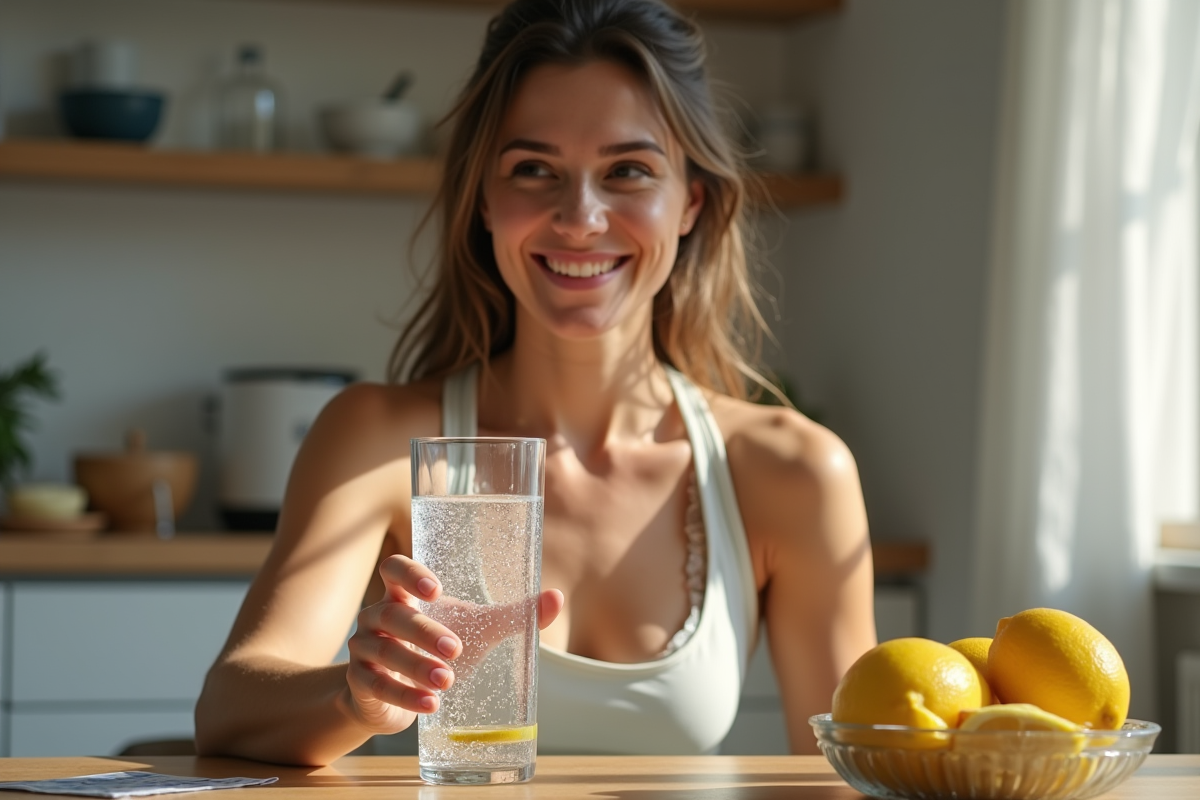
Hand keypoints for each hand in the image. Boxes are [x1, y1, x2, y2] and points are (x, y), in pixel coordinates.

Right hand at [344, 554, 563, 734]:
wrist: (390, 698)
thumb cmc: (435, 650)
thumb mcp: (474, 629)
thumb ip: (513, 615)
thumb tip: (556, 598)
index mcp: (401, 595)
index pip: (393, 569)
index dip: (409, 574)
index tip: (435, 590)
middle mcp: (377, 616)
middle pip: (392, 615)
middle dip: (424, 632)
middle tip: (456, 650)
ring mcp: (363, 649)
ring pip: (384, 652)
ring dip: (416, 667)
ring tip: (447, 681)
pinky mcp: (360, 683)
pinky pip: (376, 686)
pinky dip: (405, 696)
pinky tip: (430, 705)